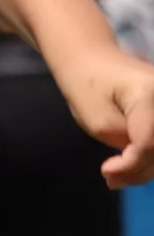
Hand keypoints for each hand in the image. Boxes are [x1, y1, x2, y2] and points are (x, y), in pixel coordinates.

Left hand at [54, 45, 153, 188]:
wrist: (92, 59)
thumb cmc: (87, 85)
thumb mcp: (97, 120)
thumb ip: (124, 147)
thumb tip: (139, 168)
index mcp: (148, 93)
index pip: (148, 144)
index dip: (130, 166)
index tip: (106, 172)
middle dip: (138, 169)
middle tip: (111, 175)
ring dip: (144, 166)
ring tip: (117, 168)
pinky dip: (148, 157)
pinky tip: (129, 159)